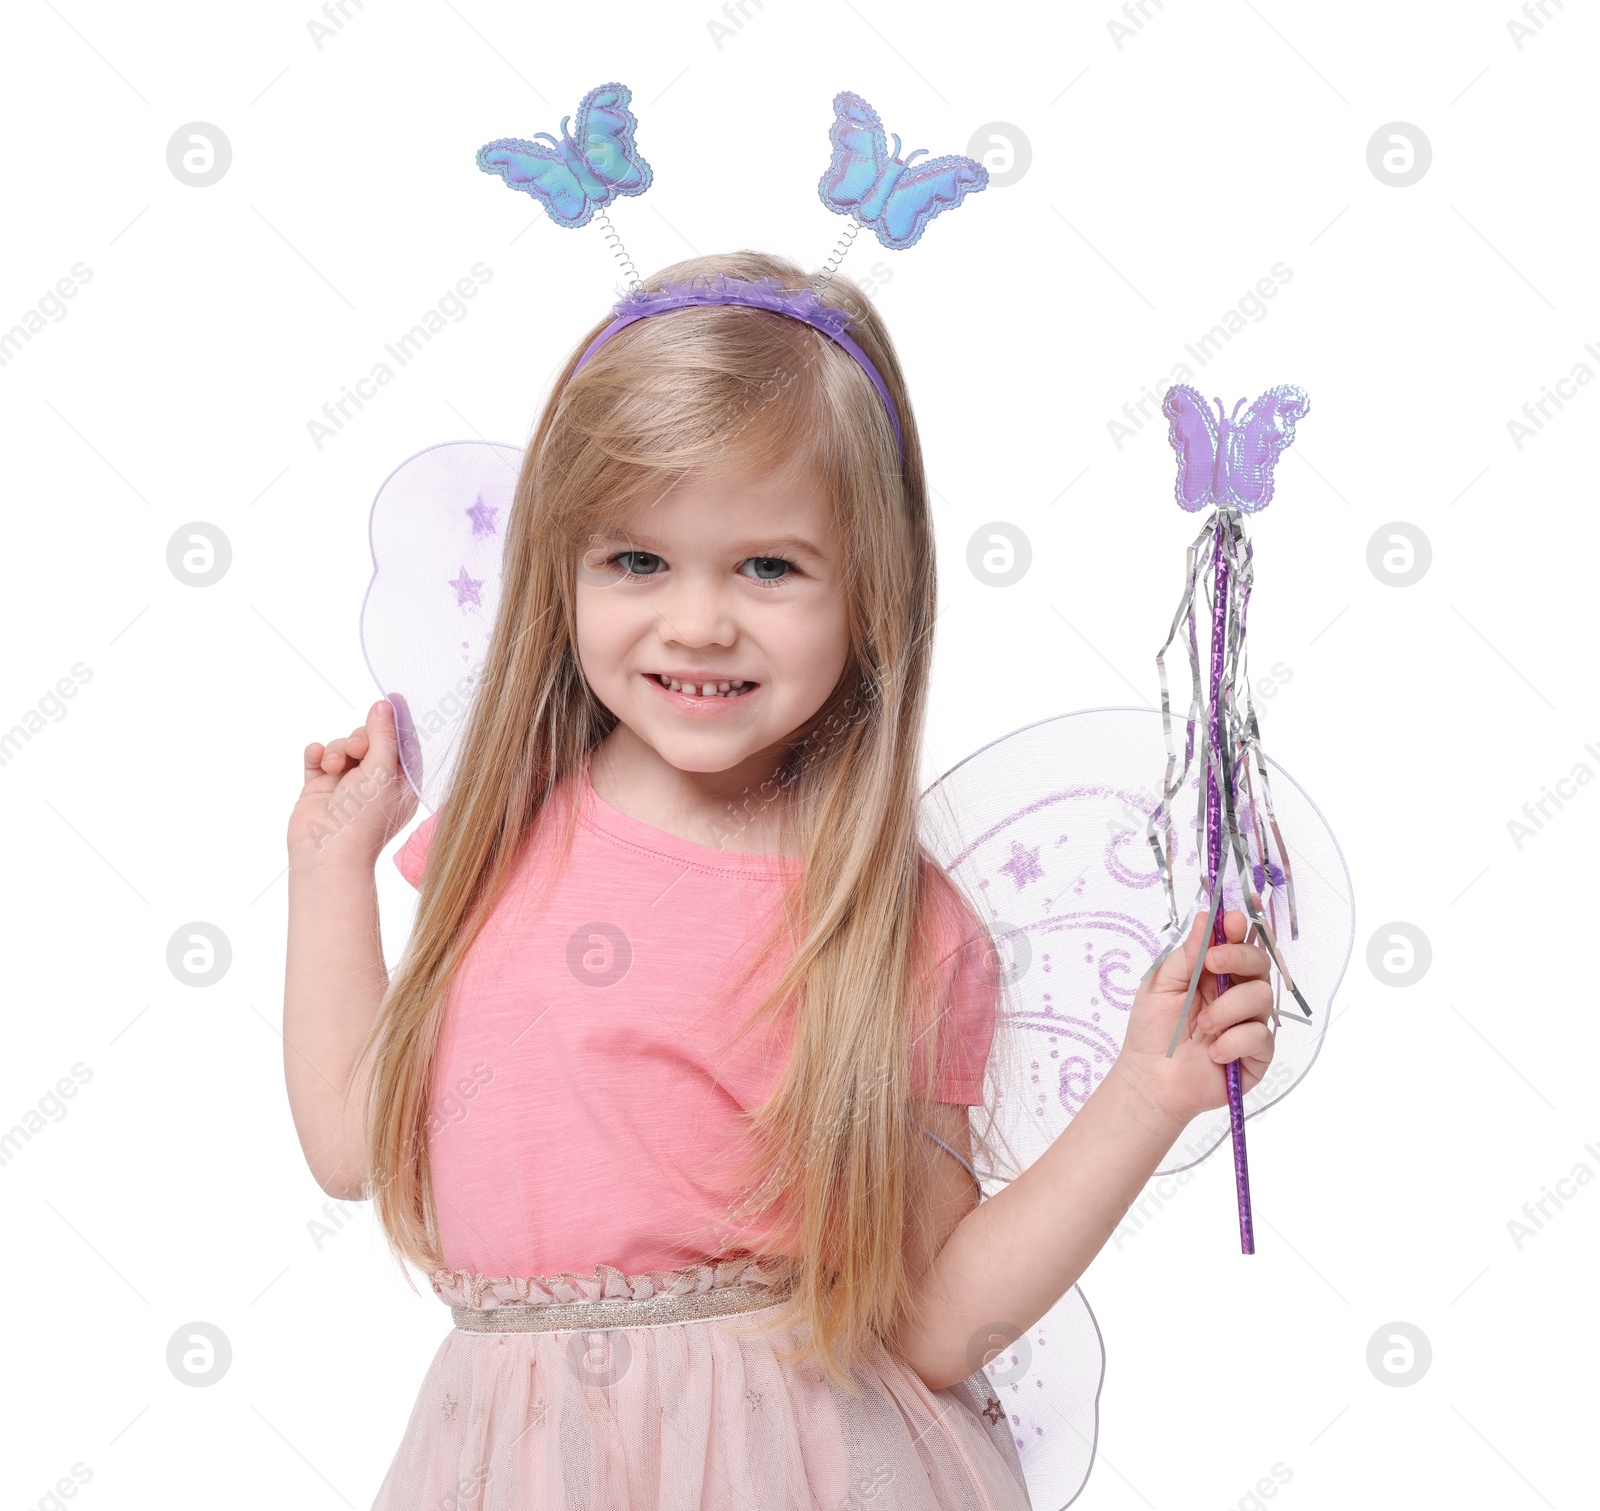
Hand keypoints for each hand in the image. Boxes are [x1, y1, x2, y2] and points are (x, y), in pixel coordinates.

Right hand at [288, 698, 416, 870]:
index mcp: (401, 783)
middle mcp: (375, 783)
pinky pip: (318, 757)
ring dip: (337, 750)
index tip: (390, 700)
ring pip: (342, 746)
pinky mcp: (320, 788)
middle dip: (359, 739)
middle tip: (356, 750)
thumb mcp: (383, 773)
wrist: (326, 855)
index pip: (401, 745)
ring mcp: (345, 785)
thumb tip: (384, 705)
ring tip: (334, 766)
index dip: (394, 723)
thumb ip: (384, 737)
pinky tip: (317, 758)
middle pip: (368, 740)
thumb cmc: (363, 820)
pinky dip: (317, 754)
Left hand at [1110, 907, 1276, 1129]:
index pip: (1239, 942)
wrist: (1151, 1079)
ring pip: (1262, 997)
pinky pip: (1261, 1036)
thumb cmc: (1152, 1030)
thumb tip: (1207, 917)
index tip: (1233, 918)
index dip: (1242, 926)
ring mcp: (1250, 1022)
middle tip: (1211, 963)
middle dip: (1238, 957)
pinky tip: (1213, 1053)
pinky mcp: (1257, 1053)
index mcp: (1214, 973)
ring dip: (1227, 1009)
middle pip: (1260, 962)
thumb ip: (1187, 954)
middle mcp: (1237, 993)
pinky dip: (1233, 1042)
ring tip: (1203, 1026)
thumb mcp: (1161, 984)